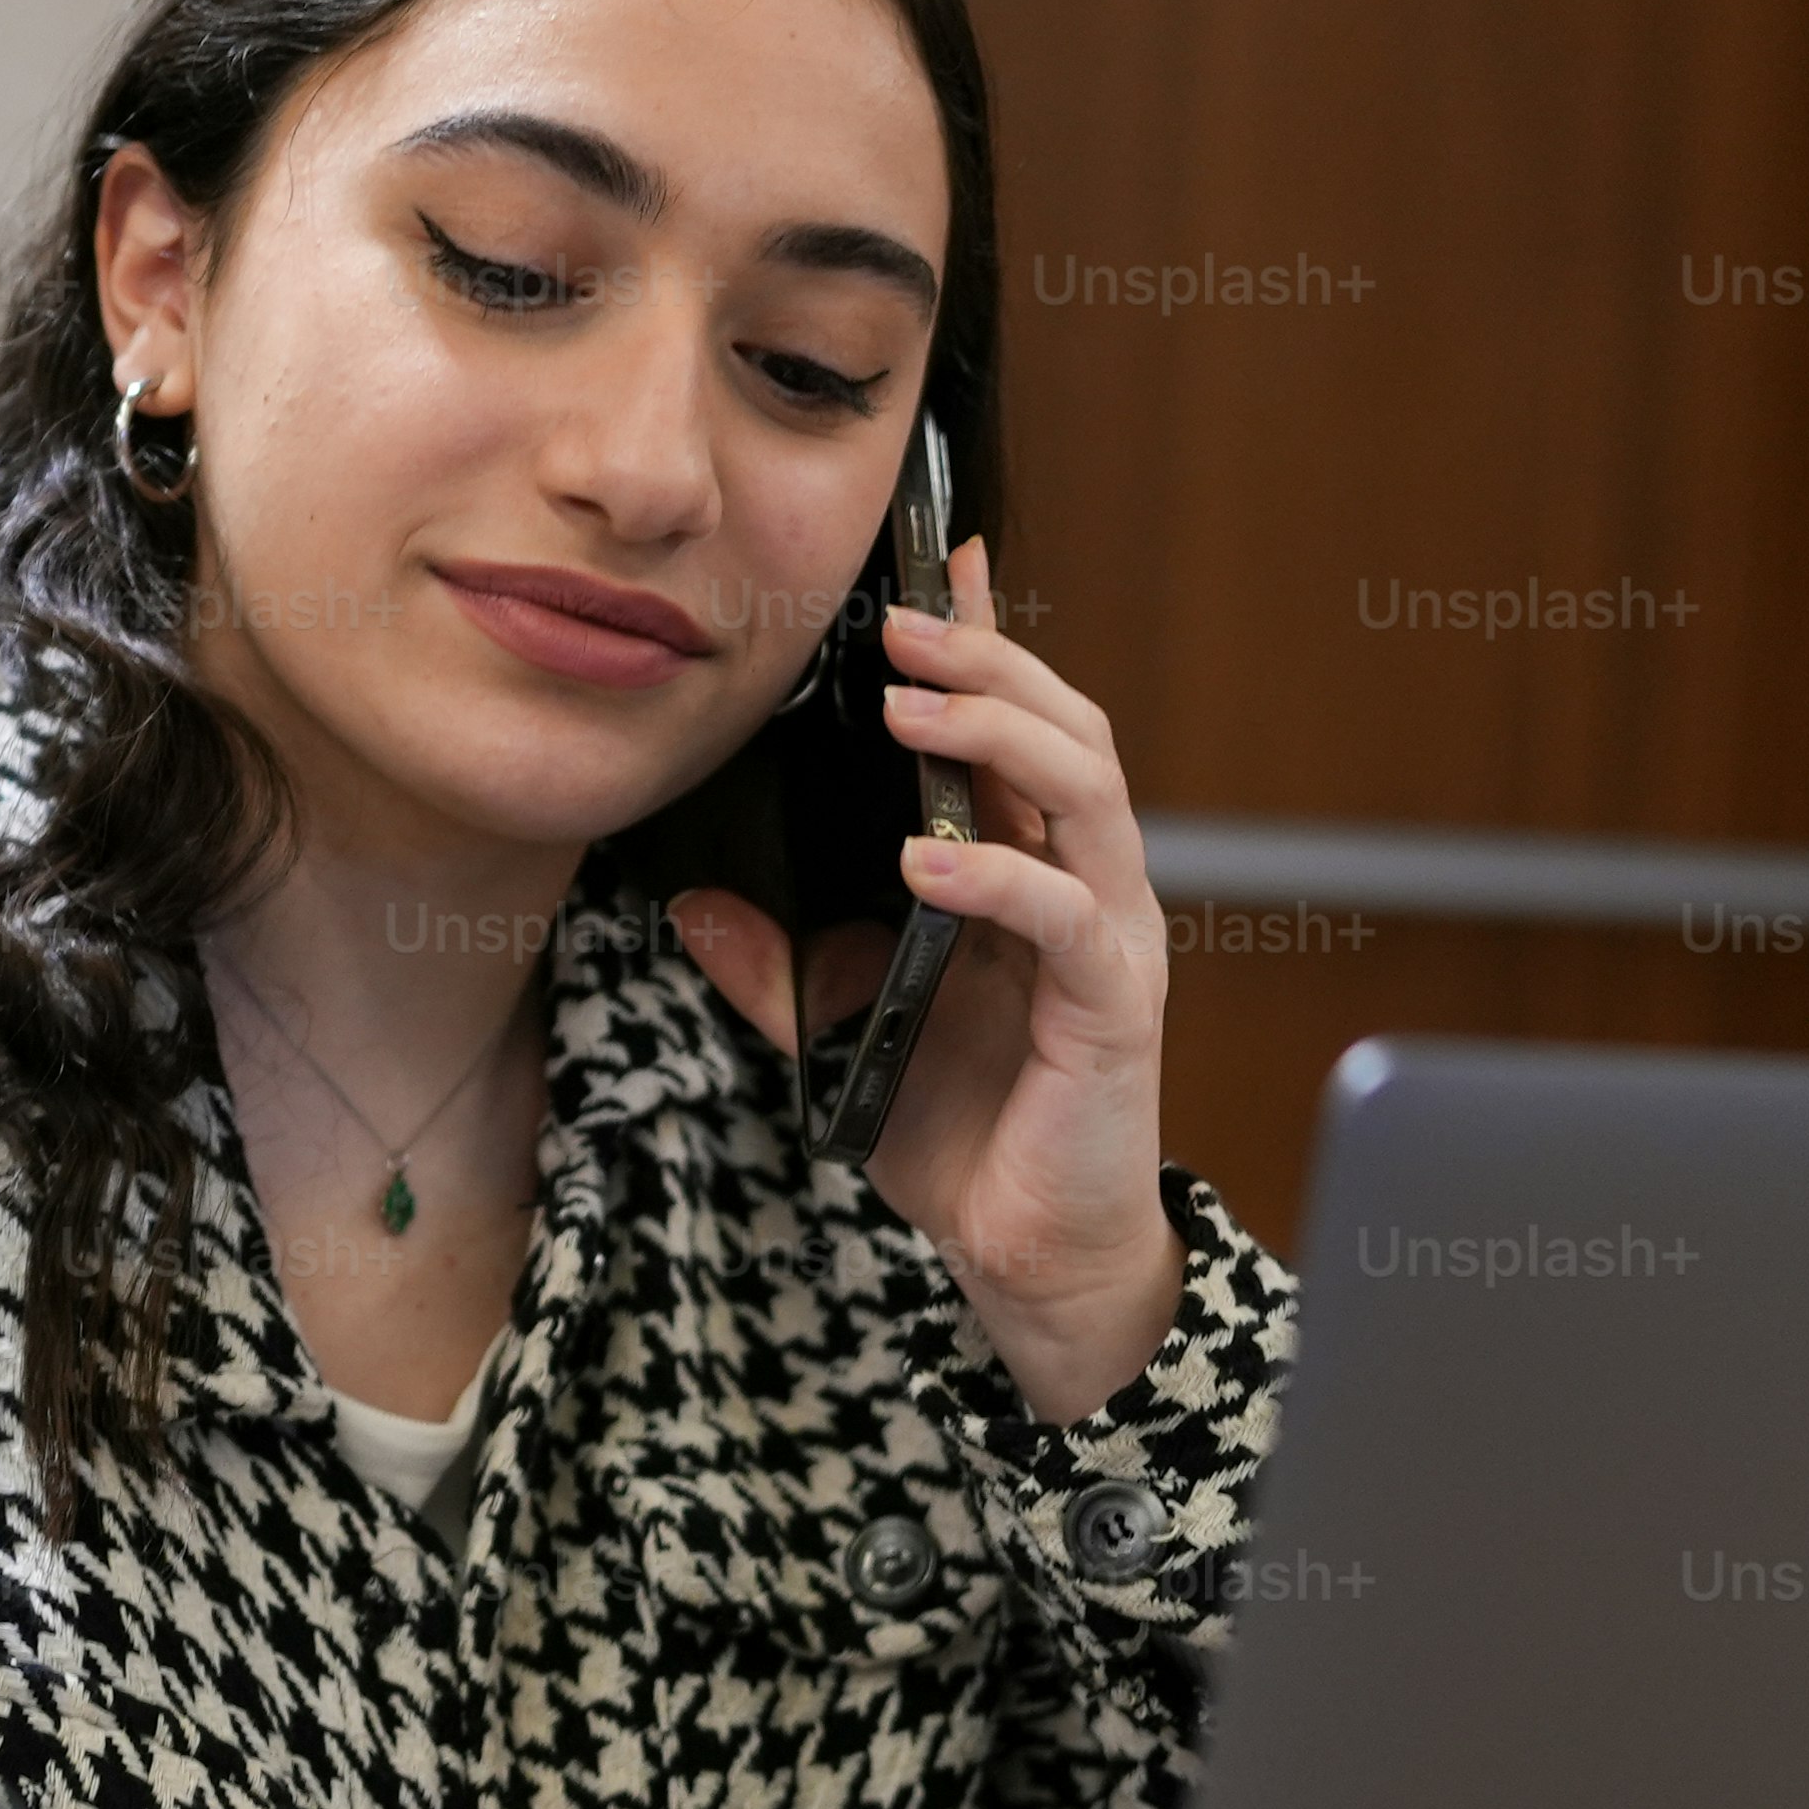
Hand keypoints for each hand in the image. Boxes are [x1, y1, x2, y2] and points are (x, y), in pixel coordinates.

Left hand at [665, 534, 1187, 1424]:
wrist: (1027, 1250)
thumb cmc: (958, 1128)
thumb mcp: (840, 1034)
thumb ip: (776, 969)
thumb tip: (692, 907)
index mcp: (1028, 866)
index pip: (1017, 725)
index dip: (985, 636)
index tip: (937, 558)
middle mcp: (1084, 881)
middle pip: (1065, 726)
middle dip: (985, 660)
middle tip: (898, 620)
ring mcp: (1111, 934)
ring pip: (1087, 789)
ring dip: (999, 731)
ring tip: (911, 703)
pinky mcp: (1116, 1003)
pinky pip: (1066, 914)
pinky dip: (997, 875)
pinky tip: (927, 860)